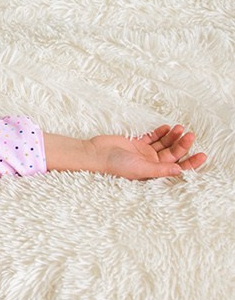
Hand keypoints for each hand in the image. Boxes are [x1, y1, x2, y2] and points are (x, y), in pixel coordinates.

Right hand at [89, 124, 206, 179]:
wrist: (96, 153)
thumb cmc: (116, 165)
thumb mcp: (141, 169)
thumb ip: (160, 169)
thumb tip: (180, 170)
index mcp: (154, 172)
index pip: (177, 167)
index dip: (191, 163)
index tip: (202, 155)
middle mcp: (151, 162)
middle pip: (173, 153)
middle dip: (183, 144)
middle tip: (190, 135)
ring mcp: (144, 152)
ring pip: (164, 144)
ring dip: (173, 136)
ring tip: (180, 128)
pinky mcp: (136, 142)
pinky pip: (152, 137)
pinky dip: (160, 132)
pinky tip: (167, 127)